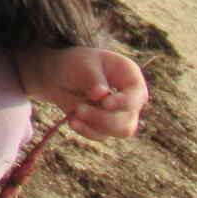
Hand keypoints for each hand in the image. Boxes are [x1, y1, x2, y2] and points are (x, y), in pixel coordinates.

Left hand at [17, 46, 148, 140]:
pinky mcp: (106, 124)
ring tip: (75, 114)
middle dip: (104, 118)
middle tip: (79, 109)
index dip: (124, 102)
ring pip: (120, 131)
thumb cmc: (76, 62)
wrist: (60, 74)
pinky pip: (101, 134)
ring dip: (96, 126)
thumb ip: (93, 78)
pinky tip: (72, 121)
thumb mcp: (82, 63)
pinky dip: (87, 130)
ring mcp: (120, 113)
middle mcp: (129, 97)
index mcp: (129, 76)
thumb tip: (100, 95)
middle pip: (129, 119)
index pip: (137, 94)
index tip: (105, 103)